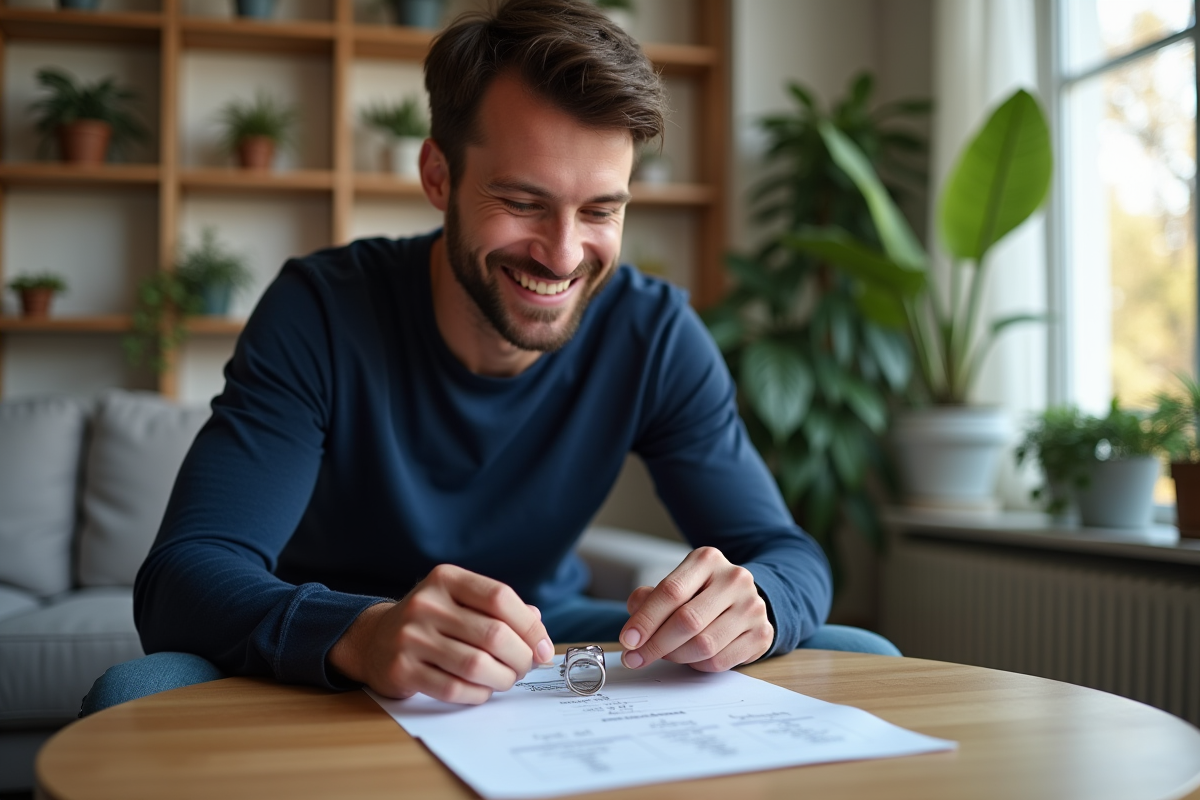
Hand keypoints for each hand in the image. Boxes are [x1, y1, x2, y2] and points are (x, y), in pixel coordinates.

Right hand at [328, 564, 554, 704]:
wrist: (373, 639)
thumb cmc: (432, 621)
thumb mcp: (461, 601)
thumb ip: (500, 611)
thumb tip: (539, 633)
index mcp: (446, 579)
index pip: (500, 597)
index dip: (530, 627)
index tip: (544, 648)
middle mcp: (426, 604)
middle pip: (493, 634)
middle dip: (521, 658)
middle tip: (526, 667)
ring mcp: (411, 637)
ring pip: (476, 665)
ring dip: (503, 679)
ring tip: (507, 679)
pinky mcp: (401, 670)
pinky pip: (453, 689)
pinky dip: (478, 693)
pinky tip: (482, 689)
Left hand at [619, 546, 771, 671]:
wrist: (744, 599)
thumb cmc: (700, 594)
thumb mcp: (676, 585)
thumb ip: (650, 600)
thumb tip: (634, 629)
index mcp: (707, 560)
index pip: (670, 591)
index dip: (645, 620)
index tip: (628, 640)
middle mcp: (734, 579)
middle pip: (687, 620)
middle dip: (656, 644)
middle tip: (636, 658)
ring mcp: (752, 606)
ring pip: (704, 645)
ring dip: (676, 656)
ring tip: (665, 654)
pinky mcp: (762, 634)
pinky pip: (721, 661)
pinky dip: (698, 665)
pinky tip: (691, 658)